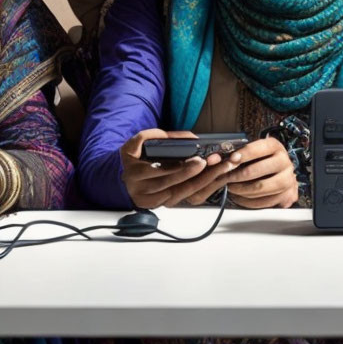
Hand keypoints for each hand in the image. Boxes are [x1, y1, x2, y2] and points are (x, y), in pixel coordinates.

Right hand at [120, 129, 240, 208]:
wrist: (121, 176)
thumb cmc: (133, 157)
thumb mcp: (140, 141)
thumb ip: (163, 137)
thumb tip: (191, 138)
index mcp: (134, 173)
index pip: (161, 173)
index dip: (181, 169)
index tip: (199, 160)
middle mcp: (141, 191)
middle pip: (173, 186)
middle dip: (197, 176)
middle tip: (215, 165)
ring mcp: (151, 202)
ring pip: (180, 196)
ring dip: (203, 184)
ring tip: (221, 171)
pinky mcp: (159, 206)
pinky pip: (182, 200)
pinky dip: (199, 190)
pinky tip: (214, 180)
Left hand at [216, 137, 297, 208]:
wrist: (282, 174)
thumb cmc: (263, 160)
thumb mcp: (254, 152)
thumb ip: (237, 154)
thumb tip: (214, 158)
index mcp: (275, 147)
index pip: (258, 149)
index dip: (243, 154)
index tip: (231, 159)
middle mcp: (284, 162)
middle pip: (257, 170)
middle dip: (237, 175)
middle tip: (225, 177)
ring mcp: (287, 179)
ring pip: (259, 187)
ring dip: (241, 189)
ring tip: (231, 187)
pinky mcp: (286, 196)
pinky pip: (263, 202)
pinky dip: (248, 201)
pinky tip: (239, 196)